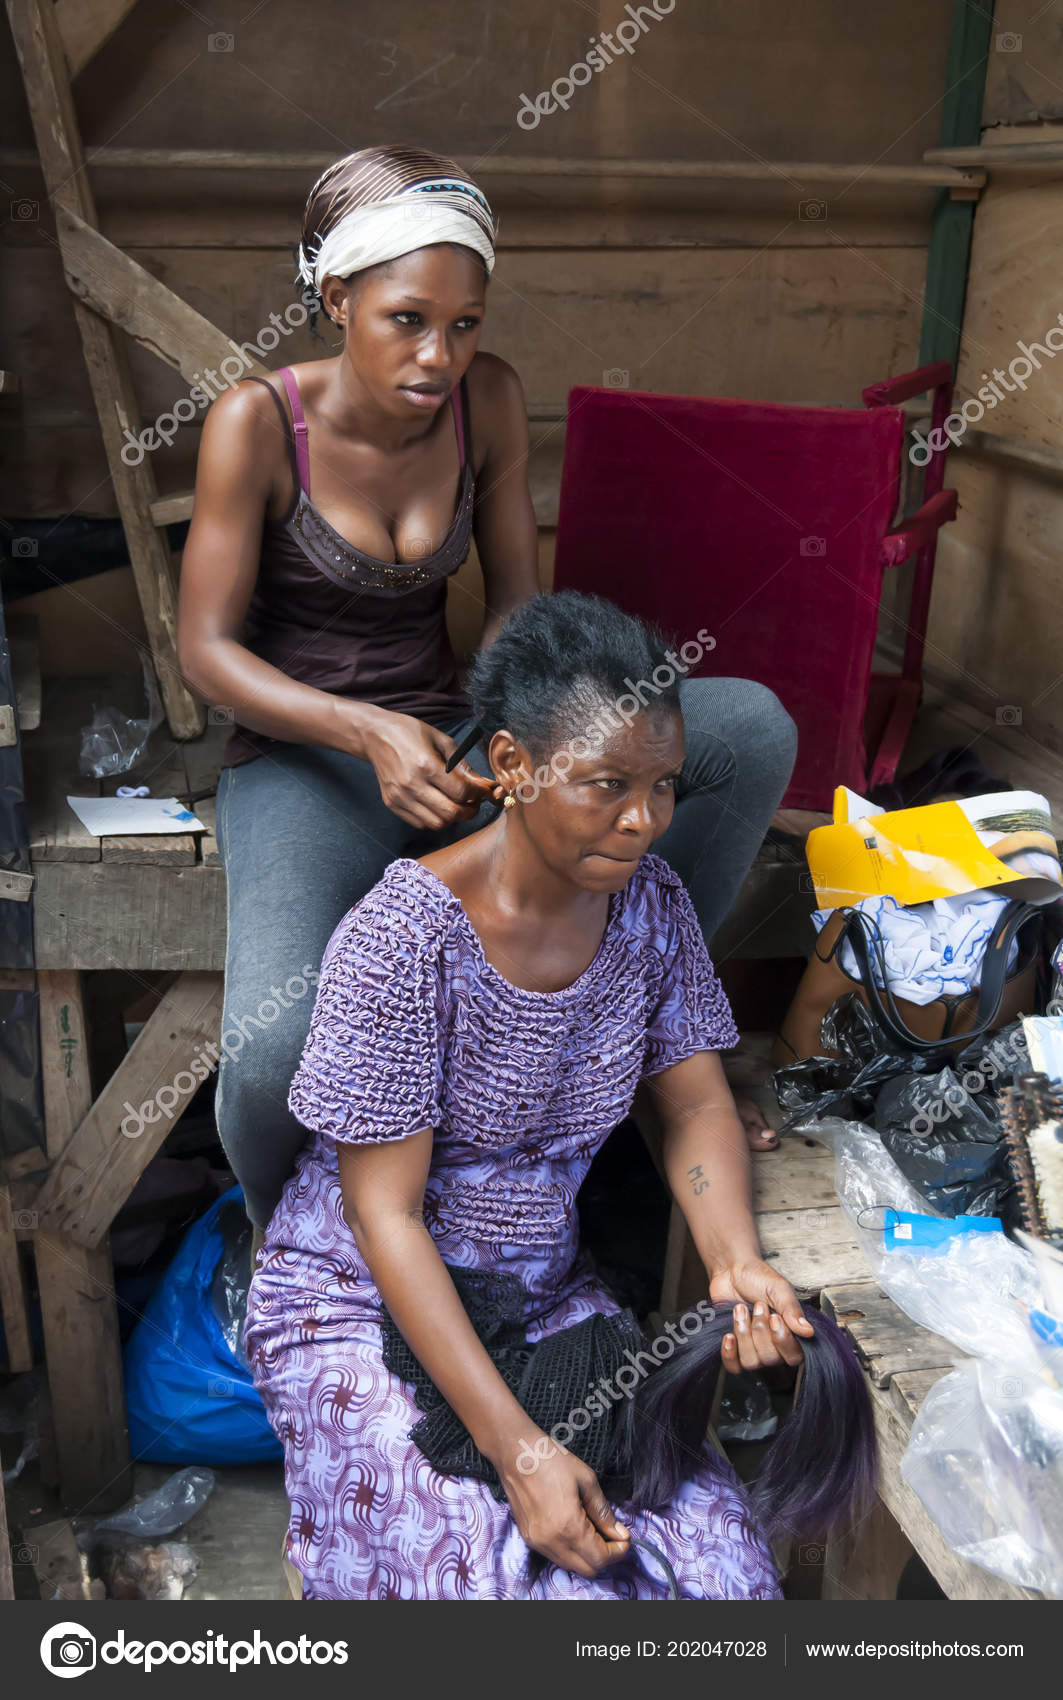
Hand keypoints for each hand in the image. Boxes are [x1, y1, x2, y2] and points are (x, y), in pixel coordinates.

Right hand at [361, 710, 501, 829]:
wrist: (374, 735)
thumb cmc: (408, 732)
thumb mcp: (441, 740)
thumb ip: (463, 764)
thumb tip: (482, 784)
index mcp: (425, 765)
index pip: (461, 791)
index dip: (479, 794)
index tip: (485, 791)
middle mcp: (411, 784)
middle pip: (451, 813)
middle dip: (470, 811)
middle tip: (475, 803)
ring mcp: (400, 797)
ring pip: (436, 823)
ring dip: (453, 818)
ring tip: (457, 805)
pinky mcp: (392, 804)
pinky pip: (420, 823)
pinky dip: (435, 819)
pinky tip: (439, 806)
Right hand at [497, 1434, 631, 1579]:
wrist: (515, 1454)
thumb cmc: (552, 1460)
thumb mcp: (587, 1480)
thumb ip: (604, 1512)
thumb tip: (620, 1534)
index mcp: (568, 1526)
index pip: (601, 1558)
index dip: (618, 1552)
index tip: (625, 1538)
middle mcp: (551, 1542)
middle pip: (588, 1569)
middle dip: (605, 1557)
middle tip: (613, 1537)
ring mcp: (538, 1542)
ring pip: (571, 1566)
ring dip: (587, 1556)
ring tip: (594, 1531)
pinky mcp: (529, 1538)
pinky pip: (556, 1556)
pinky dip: (571, 1551)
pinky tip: (575, 1530)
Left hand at [709, 1259, 813, 1376]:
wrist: (732, 1270)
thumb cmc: (758, 1278)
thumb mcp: (779, 1289)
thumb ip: (792, 1310)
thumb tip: (808, 1331)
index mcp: (790, 1333)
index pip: (794, 1356)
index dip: (783, 1341)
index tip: (775, 1318)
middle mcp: (774, 1346)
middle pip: (770, 1359)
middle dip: (760, 1331)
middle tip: (758, 1307)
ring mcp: (753, 1349)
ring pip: (751, 1362)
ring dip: (743, 1334)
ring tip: (741, 1310)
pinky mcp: (735, 1350)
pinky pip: (734, 1366)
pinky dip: (730, 1353)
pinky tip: (729, 1335)